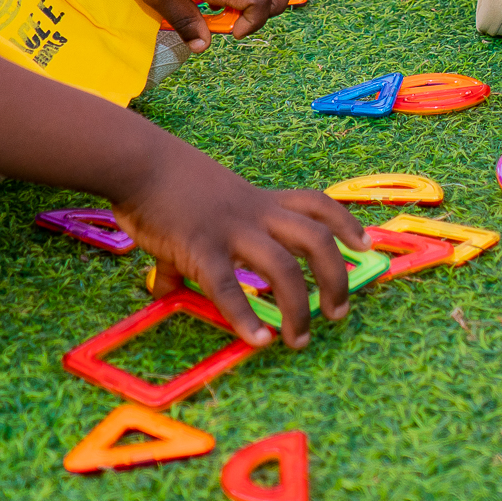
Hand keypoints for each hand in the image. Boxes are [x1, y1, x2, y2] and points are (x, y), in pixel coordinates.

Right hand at [117, 150, 361, 347]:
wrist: (136, 160)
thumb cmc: (164, 182)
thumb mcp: (196, 209)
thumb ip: (190, 254)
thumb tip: (166, 289)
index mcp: (259, 200)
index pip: (317, 204)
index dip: (347, 223)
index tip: (366, 244)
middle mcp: (255, 214)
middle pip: (316, 239)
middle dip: (337, 276)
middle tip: (339, 312)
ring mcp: (231, 230)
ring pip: (282, 267)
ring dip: (298, 308)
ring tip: (299, 340)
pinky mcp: (200, 247)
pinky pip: (227, 287)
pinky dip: (245, 316)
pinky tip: (257, 340)